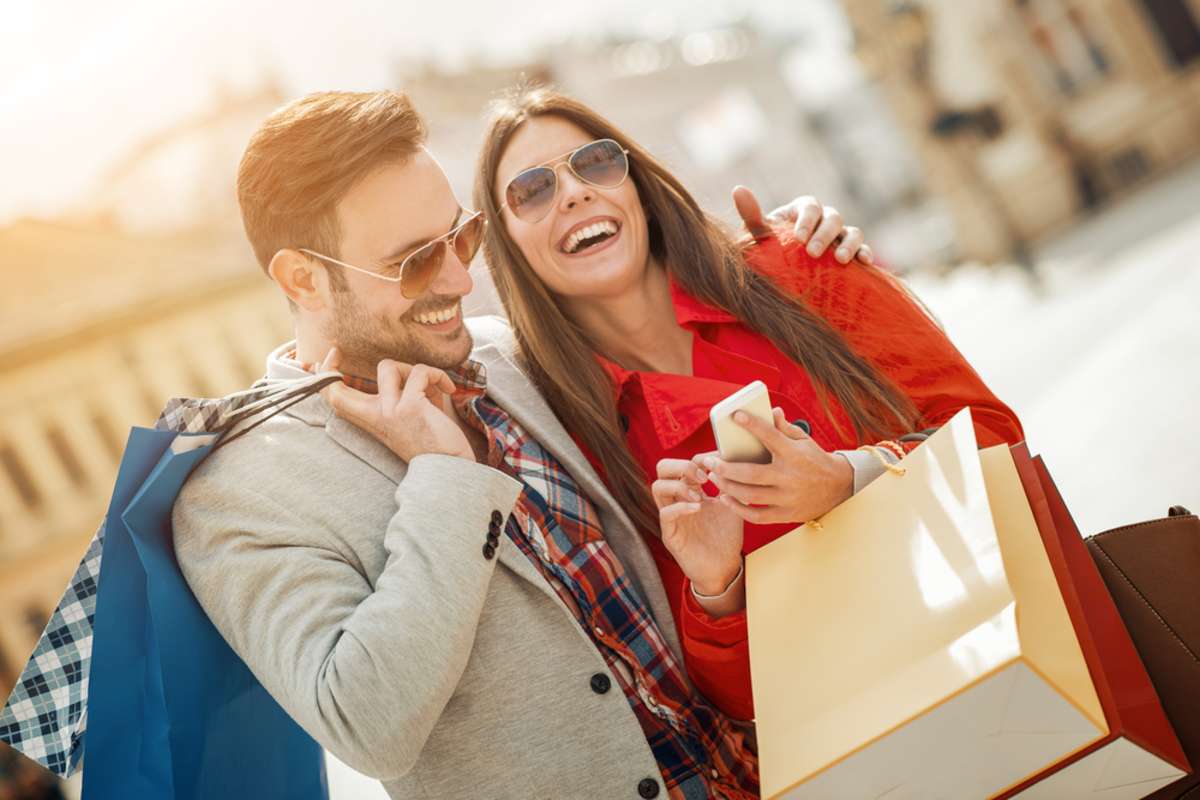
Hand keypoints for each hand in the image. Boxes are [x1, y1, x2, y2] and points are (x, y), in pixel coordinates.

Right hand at [321, 347, 472, 462]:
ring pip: (388, 366)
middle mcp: (375, 415)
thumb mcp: (409, 416)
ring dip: (413, 369)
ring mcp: (389, 410)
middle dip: (329, 365)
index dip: (326, 376)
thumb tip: (414, 373)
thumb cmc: (435, 442)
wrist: (450, 468)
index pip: (336, 399)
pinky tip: (449, 389)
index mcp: (372, 420)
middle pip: (334, 390)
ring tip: (432, 385)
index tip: (330, 358)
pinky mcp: (410, 406)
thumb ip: (404, 394)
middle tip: (336, 351)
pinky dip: (438, 375)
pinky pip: (420, 372)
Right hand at [652, 458, 744, 597]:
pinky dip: (681, 507)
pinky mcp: (670, 534)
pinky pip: (665, 513)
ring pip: (657, 486)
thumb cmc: (727, 536)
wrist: (725, 567)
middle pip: (663, 468)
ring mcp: (671, 515)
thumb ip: (732, 484)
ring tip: (700, 496)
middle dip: (682, 465)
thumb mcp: (734, 504)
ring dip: (679, 485)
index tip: (720, 461)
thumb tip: (738, 462)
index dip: (701, 457)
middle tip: (704, 477)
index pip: (686, 462)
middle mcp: (677, 499)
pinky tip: (698, 509)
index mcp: (691, 489)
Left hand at [697, 407, 852, 524]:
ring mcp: (788, 498)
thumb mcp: (804, 440)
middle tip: (708, 462)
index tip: (736, 416)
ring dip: (727, 487)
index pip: (771, 436)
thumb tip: (771, 411)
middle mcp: (790, 477)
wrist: (839, 487)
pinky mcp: (786, 514)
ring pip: (750, 496)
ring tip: (713, 477)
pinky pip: (757, 515)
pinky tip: (726, 498)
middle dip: (725, 468)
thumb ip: (785, 427)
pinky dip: (738, 509)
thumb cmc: (815, 459)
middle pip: (750, 474)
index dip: (753, 425)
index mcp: (793, 454)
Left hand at [733, 185, 873, 264]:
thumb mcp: (759, 234)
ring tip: (840, 260)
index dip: (807, 220)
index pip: (810, 207)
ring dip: (849, 244)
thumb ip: (751, 215)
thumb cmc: (768, 249)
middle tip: (813, 253)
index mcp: (802, 209)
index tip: (798, 238)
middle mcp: (824, 219)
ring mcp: (840, 236)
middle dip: (824, 235)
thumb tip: (738, 189)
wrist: (780, 271)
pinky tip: (864, 262)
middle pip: (833, 218)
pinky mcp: (850, 252)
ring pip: (852, 232)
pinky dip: (865, 253)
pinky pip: (862, 249)